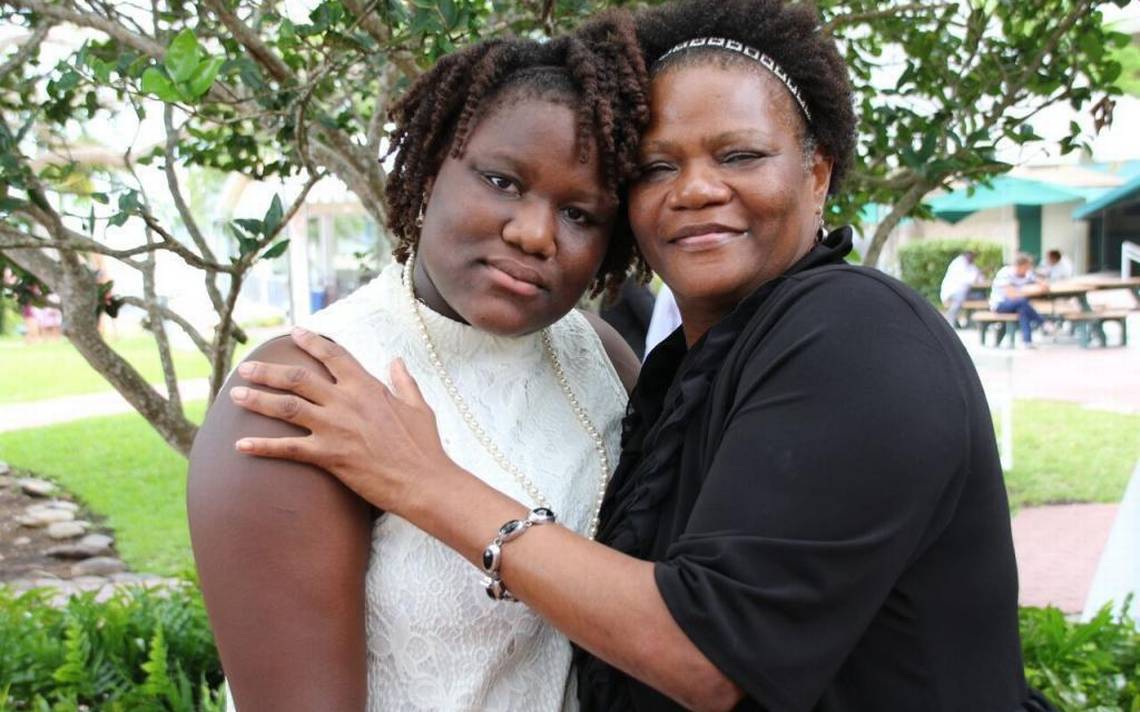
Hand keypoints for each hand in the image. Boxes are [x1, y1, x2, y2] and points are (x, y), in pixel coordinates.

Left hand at [230, 328, 452, 513]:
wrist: (423, 481)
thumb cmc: (424, 446)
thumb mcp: (419, 407)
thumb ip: (404, 381)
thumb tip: (397, 361)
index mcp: (368, 387)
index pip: (334, 355)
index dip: (312, 342)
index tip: (294, 332)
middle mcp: (346, 402)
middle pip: (298, 377)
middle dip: (268, 370)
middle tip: (245, 367)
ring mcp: (335, 428)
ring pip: (286, 406)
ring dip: (258, 399)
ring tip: (235, 394)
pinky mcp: (329, 455)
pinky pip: (287, 448)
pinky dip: (262, 446)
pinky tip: (240, 445)